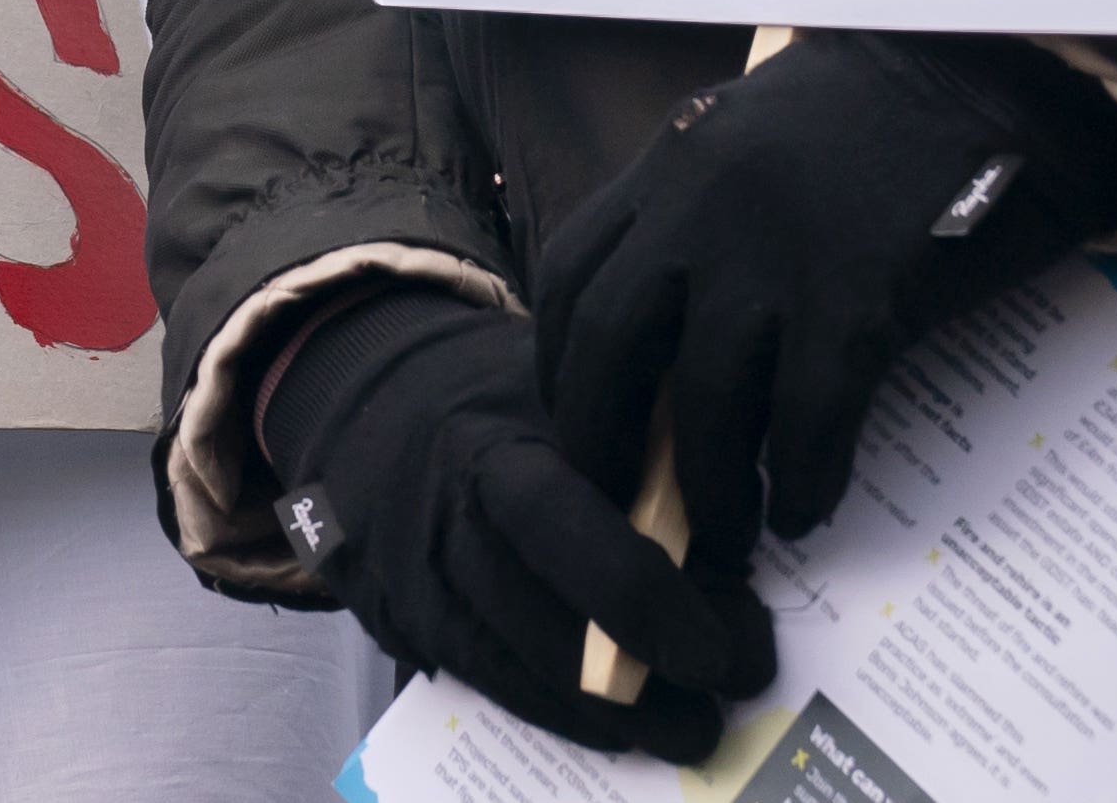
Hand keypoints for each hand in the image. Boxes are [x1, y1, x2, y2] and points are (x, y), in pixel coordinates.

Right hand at [261, 285, 770, 759]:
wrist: (376, 408)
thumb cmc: (502, 399)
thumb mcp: (574, 387)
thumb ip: (647, 445)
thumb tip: (741, 530)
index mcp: (490, 446)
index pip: (556, 523)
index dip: (641, 595)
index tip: (720, 651)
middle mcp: (441, 522)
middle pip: (539, 628)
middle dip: (647, 687)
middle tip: (728, 699)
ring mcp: (415, 583)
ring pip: (515, 674)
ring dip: (613, 717)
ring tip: (692, 729)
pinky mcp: (406, 626)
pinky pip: (487, 686)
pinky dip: (559, 714)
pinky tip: (619, 725)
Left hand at [537, 32, 1116, 547]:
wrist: (987, 66)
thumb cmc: (878, 109)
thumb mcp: (749, 134)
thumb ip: (697, 210)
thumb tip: (670, 329)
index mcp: (668, 162)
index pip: (570, 273)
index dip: (559, 362)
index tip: (578, 418)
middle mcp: (700, 206)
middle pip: (611, 343)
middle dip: (603, 437)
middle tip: (620, 499)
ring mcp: (774, 249)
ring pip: (707, 397)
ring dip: (709, 486)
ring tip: (724, 537)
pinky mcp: (858, 292)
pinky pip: (811, 412)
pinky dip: (803, 475)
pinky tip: (807, 509)